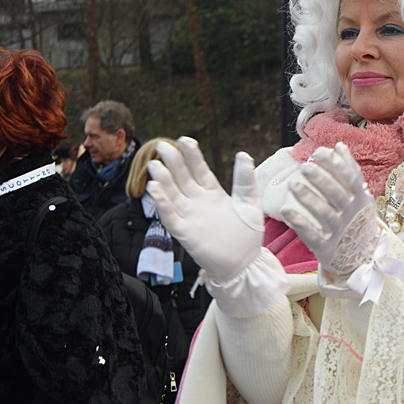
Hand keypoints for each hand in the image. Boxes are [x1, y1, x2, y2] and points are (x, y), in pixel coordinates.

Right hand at [146, 139, 262, 283]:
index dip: (191, 155)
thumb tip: (243, 154)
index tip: (185, 139)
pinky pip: (170, 217)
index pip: (199, 169)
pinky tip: (155, 189)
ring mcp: (190, 217)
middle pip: (182, 178)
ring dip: (163, 180)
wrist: (245, 264)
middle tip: (163, 146)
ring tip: (154, 165)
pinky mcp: (185, 234)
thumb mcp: (249, 203)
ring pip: (172, 194)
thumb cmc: (248, 235)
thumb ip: (244, 180)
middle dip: (173, 162)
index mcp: (214, 193)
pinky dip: (162, 204)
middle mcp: (198, 202)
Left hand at [281, 143, 382, 293]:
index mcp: (359, 199)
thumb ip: (349, 171)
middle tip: (304, 167)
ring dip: (309, 198)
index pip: (349, 178)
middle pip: (336, 194)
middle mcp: (350, 214)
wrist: (361, 258)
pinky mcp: (326, 248)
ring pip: (324, 213)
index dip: (335, 165)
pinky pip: (312, 235)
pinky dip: (300, 223)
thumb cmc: (356, 219)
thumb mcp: (359, 196)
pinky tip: (286, 210)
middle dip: (321, 179)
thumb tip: (339, 146)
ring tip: (292, 184)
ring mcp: (339, 232)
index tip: (318, 153)